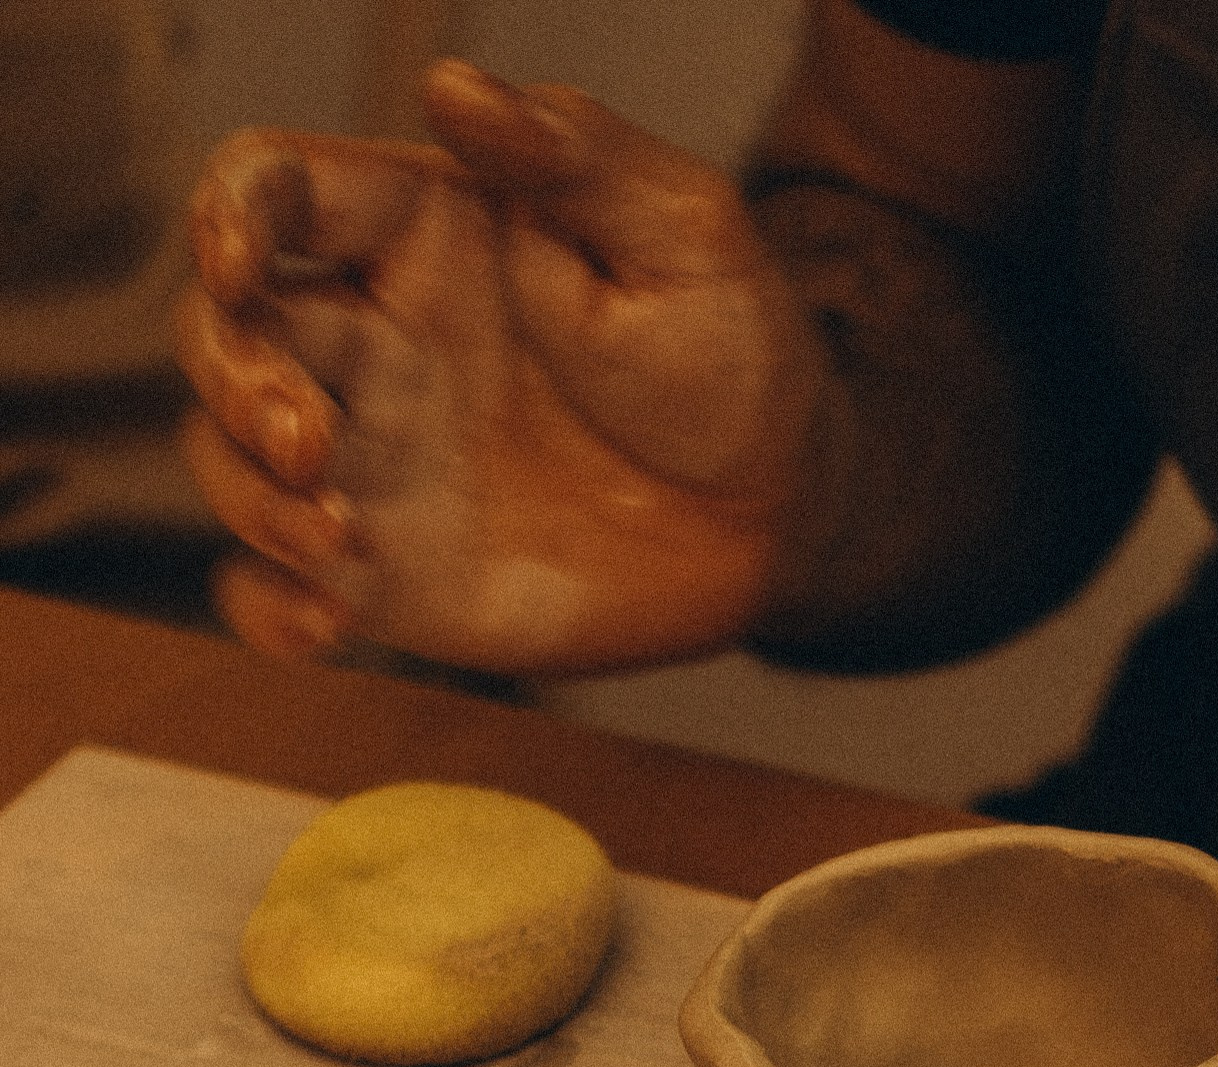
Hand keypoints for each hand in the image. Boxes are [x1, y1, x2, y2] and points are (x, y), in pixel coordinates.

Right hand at [175, 60, 832, 673]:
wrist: (782, 514)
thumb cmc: (736, 358)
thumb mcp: (683, 233)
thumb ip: (574, 155)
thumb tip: (457, 87)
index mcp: (425, 237)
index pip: (278, 192)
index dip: (229, 209)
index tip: (239, 255)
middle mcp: (378, 342)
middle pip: (227, 331)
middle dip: (232, 375)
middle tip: (307, 434)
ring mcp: (375, 460)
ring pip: (230, 460)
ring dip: (249, 496)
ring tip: (337, 532)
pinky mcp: (390, 570)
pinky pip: (276, 588)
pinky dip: (270, 607)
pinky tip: (330, 619)